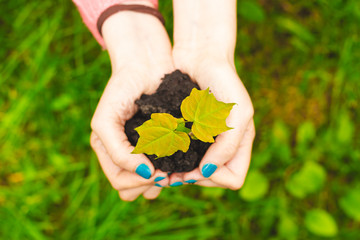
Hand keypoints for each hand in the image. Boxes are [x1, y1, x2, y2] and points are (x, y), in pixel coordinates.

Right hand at [90, 9, 172, 200]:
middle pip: (134, 189)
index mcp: (109, 151)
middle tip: (165, 174)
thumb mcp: (106, 121)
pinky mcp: (164, 141)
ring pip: (151, 183)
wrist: (144, 64)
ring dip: (163, 182)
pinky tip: (182, 163)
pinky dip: (174, 170)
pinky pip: (168, 167)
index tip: (154, 170)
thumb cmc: (121, 90)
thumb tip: (146, 173)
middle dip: (149, 184)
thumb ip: (117, 152)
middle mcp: (127, 154)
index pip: (121, 183)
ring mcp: (145, 149)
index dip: (136, 182)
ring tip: (174, 172)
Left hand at [169, 0, 254, 188]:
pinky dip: (172, 160)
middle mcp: (222, 145)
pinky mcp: (187, 131)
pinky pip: (181, 155)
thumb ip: (229, 145)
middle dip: (193, 178)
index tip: (197, 167)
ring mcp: (204, 140)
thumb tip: (206, 172)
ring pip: (194, 170)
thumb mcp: (237, 114)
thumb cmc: (224, 81)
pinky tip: (160, 157)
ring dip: (179, 173)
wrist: (202, 55)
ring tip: (163, 171)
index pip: (232, 178)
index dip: (215, 178)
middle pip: (211, 178)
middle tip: (172, 174)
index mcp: (239, 143)